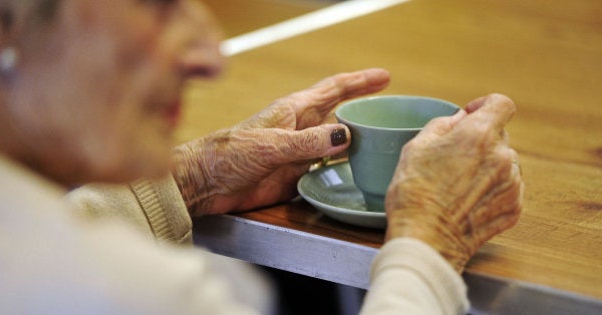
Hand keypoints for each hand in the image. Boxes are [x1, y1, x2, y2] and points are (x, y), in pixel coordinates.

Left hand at [173, 68, 389, 215]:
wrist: (207, 182)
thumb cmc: (230, 153)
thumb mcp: (271, 144)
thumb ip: (307, 142)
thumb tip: (346, 136)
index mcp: (293, 110)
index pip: (333, 89)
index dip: (359, 82)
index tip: (384, 76)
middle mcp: (301, 128)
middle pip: (341, 114)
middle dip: (366, 110)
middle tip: (394, 112)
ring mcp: (300, 152)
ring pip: (337, 143)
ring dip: (359, 142)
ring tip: (386, 142)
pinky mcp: (296, 176)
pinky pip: (328, 169)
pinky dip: (345, 168)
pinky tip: (360, 172)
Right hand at [384, 93, 522, 271]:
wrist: (424, 239)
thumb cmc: (414, 193)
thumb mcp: (416, 147)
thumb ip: (442, 125)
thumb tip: (459, 119)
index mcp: (479, 135)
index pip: (501, 104)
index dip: (485, 105)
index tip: (471, 115)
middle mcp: (502, 157)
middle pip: (500, 136)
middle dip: (480, 140)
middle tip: (453, 157)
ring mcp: (512, 184)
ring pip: (505, 163)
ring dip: (488, 166)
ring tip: (459, 183)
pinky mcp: (514, 208)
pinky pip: (508, 188)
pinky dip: (492, 189)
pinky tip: (468, 200)